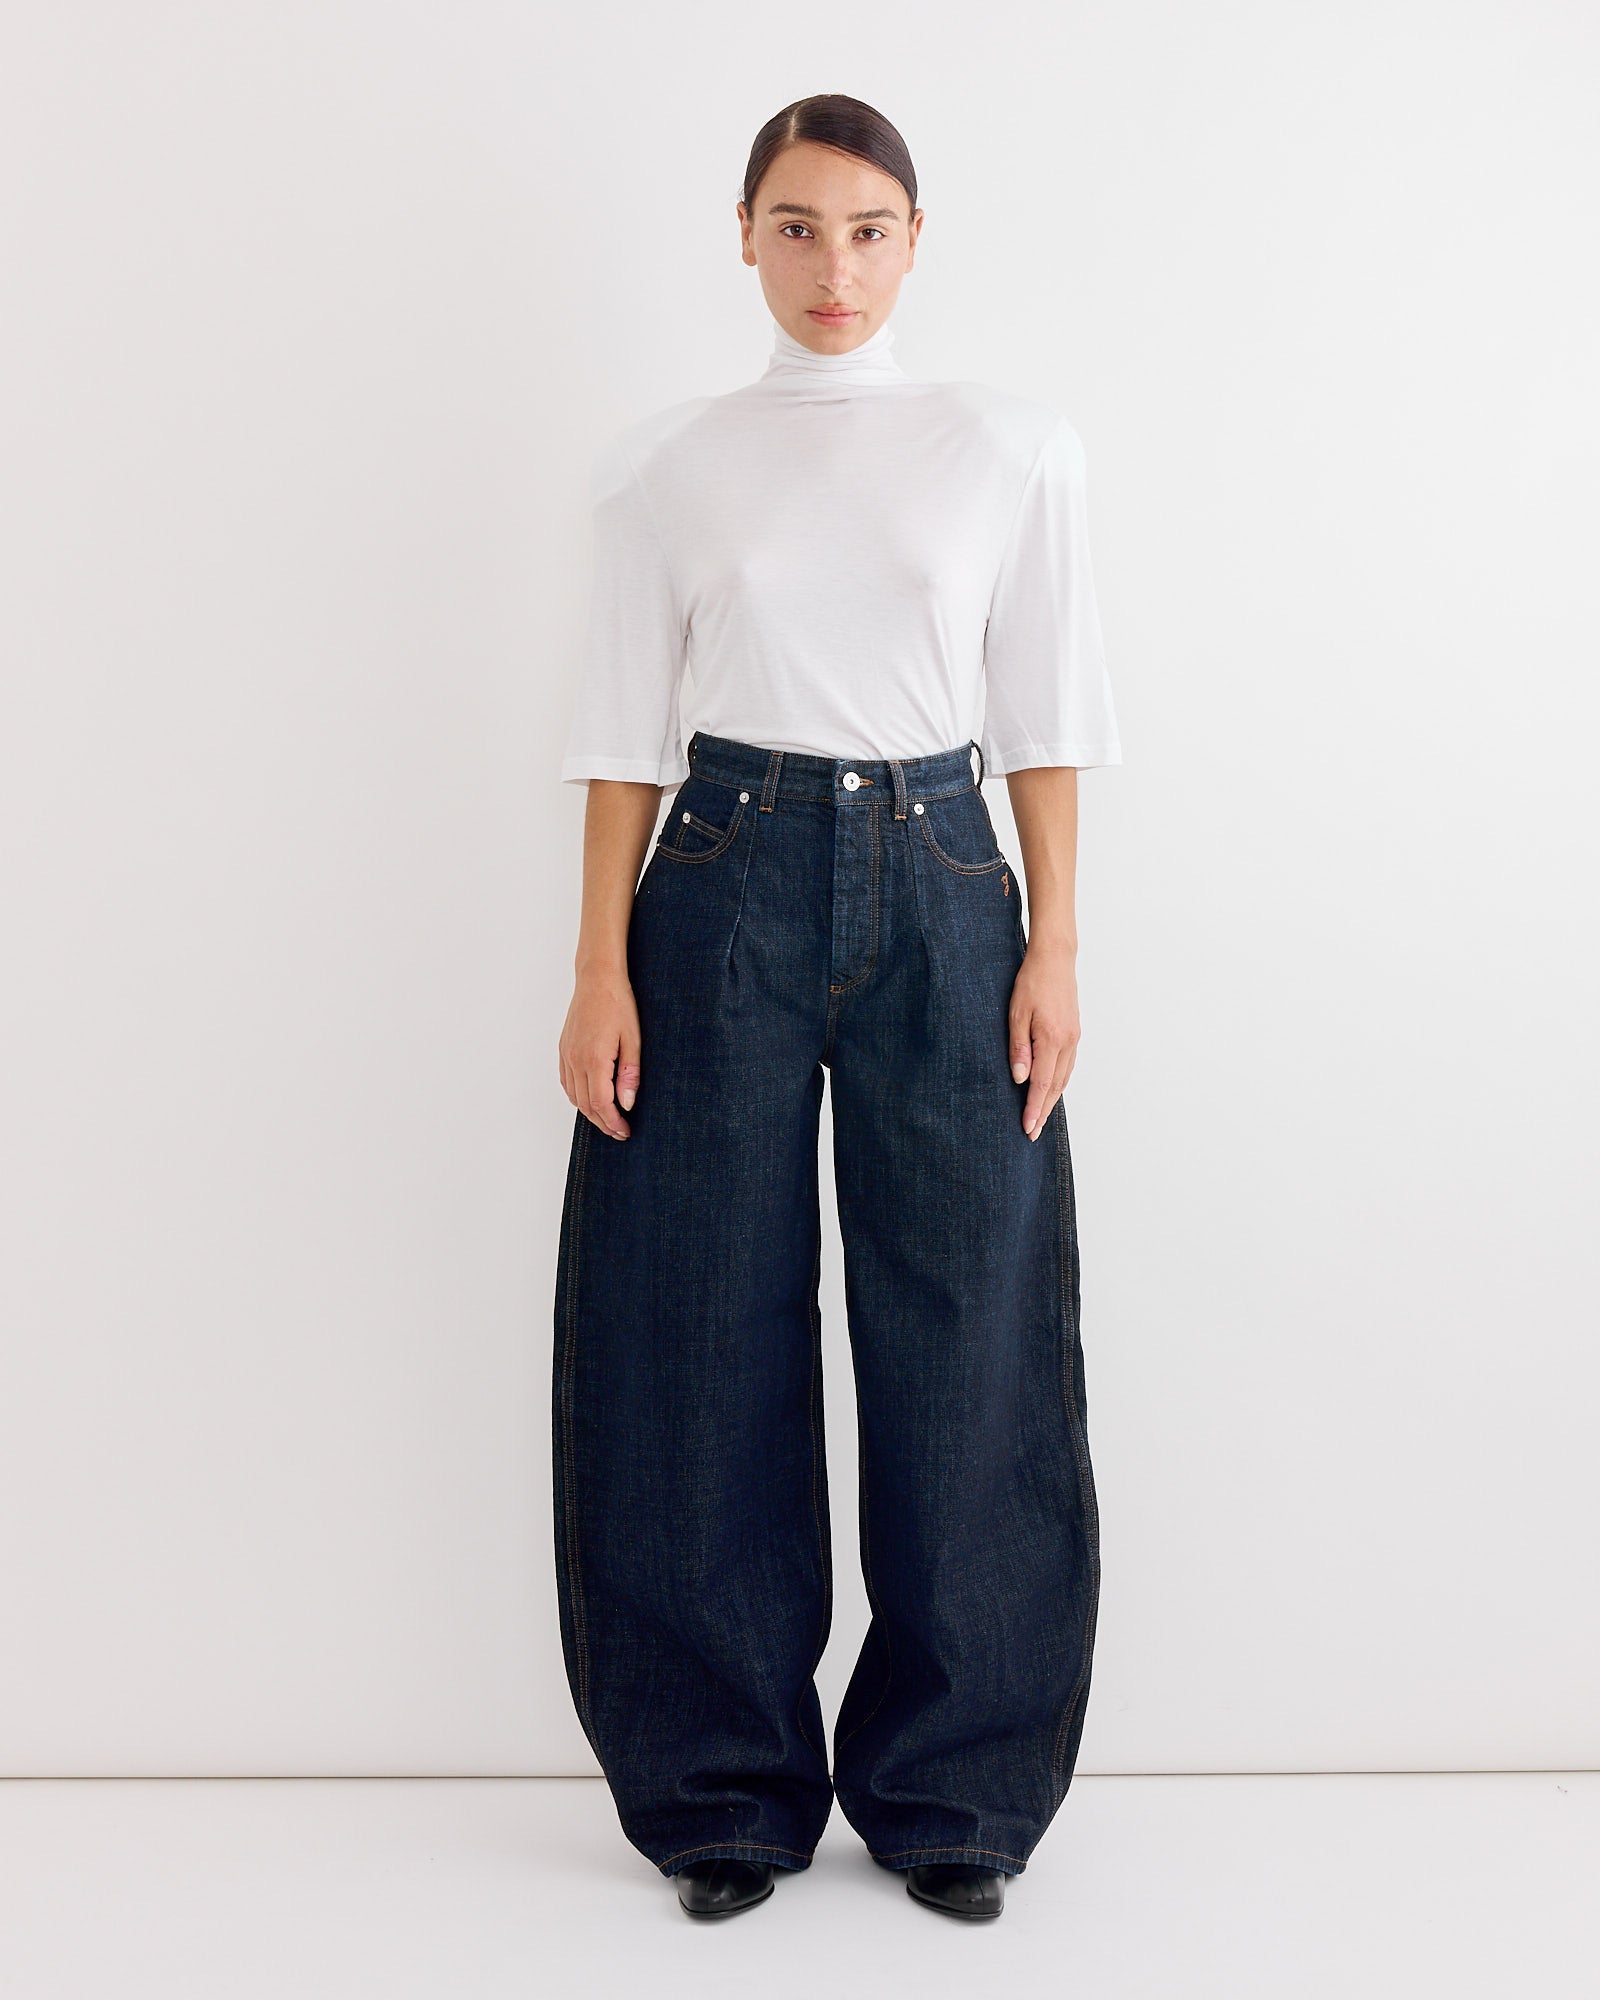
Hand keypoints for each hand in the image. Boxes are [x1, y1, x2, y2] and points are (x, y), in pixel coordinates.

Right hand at [558, 963, 641, 1138]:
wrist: (597, 979)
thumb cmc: (618, 1003)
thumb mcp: (633, 1039)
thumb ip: (630, 1074)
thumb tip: (627, 1103)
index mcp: (595, 1059)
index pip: (601, 1103)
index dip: (613, 1122)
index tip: (625, 1131)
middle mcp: (576, 1060)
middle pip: (586, 1105)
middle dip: (603, 1123)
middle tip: (620, 1132)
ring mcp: (567, 1055)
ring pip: (574, 1096)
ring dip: (590, 1113)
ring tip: (608, 1120)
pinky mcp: (563, 1049)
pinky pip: (566, 1082)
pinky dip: (577, 1097)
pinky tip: (590, 1100)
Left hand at [1008, 937, 1079, 1139]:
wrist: (1055, 960)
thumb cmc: (1031, 982)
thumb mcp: (1016, 1013)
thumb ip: (1018, 1048)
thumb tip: (1020, 1080)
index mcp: (1051, 1039)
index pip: (1041, 1084)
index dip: (1034, 1109)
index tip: (1027, 1128)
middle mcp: (1067, 1042)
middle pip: (1055, 1087)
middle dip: (1044, 1112)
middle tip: (1032, 1133)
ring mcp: (1074, 1038)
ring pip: (1063, 1078)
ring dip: (1051, 1100)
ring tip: (1040, 1118)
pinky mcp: (1074, 1033)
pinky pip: (1067, 1066)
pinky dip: (1058, 1083)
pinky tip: (1050, 1090)